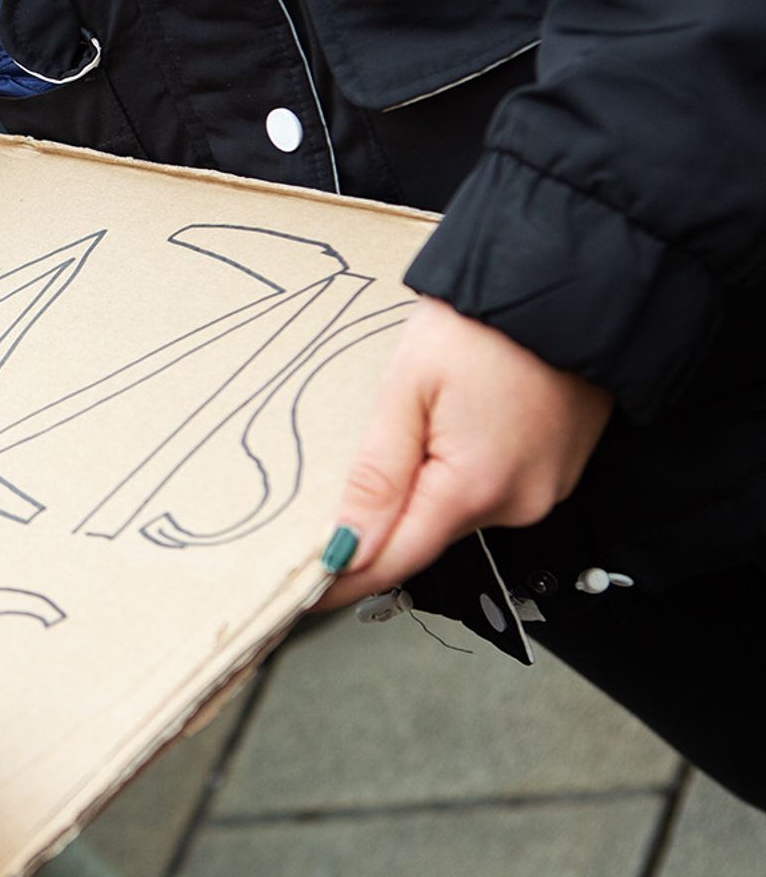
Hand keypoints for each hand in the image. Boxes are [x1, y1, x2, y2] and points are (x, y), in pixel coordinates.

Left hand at [317, 298, 613, 609]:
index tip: (302, 594)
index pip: (393, 561)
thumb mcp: (408, 389)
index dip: (343, 580)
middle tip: (325, 511)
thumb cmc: (488, 323)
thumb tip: (345, 546)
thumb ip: (377, 475)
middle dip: (377, 529)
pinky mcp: (557, 471)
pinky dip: (457, 473)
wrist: (573, 283)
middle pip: (423, 537)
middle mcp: (517, 502)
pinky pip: (489, 488)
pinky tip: (447, 433)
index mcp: (474, 488)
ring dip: (420, 494)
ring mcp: (544, 489)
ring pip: (455, 512)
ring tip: (402, 441)